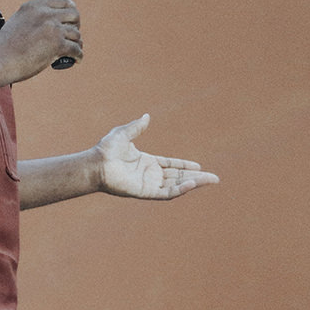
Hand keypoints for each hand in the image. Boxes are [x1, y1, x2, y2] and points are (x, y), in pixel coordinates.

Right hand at [0, 0, 81, 81]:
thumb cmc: (5, 47)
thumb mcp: (17, 22)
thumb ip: (33, 18)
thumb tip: (49, 22)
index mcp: (34, 6)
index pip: (62, 1)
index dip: (71, 9)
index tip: (72, 18)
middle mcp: (45, 14)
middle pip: (74, 15)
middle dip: (76, 25)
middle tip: (72, 35)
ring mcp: (52, 29)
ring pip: (76, 34)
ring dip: (77, 42)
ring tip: (74, 49)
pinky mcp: (57, 44)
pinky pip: (76, 48)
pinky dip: (78, 55)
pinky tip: (76, 59)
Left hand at [94, 114, 219, 199]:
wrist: (95, 163)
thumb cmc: (106, 149)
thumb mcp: (124, 134)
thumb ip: (137, 127)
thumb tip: (147, 116)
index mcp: (147, 162)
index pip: (171, 165)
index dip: (184, 165)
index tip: (199, 166)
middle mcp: (150, 174)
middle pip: (178, 176)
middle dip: (196, 177)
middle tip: (214, 178)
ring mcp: (148, 184)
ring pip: (176, 185)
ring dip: (193, 183)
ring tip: (210, 180)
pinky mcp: (145, 192)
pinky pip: (166, 193)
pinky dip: (180, 189)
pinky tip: (192, 183)